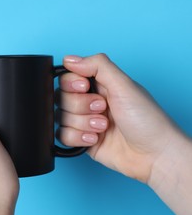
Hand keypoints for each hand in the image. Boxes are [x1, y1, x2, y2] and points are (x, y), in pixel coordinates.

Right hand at [57, 53, 188, 182]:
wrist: (154, 155)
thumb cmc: (147, 120)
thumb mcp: (124, 85)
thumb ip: (97, 66)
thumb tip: (69, 59)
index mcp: (100, 84)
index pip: (68, 77)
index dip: (71, 83)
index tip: (85, 88)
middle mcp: (90, 101)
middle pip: (62, 98)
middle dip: (81, 106)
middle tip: (102, 109)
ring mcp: (85, 122)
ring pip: (61, 117)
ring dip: (82, 123)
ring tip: (104, 127)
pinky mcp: (82, 140)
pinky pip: (63, 136)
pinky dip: (78, 138)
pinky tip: (95, 139)